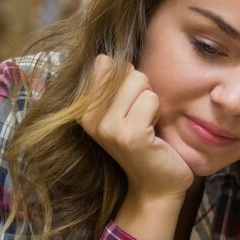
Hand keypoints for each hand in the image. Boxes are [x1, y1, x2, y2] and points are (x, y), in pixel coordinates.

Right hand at [80, 54, 193, 202]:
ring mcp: (107, 127)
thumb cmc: (146, 141)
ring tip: (147, 124)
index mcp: (81, 107)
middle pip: (124, 69)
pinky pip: (151, 99)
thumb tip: (105, 56)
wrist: (157, 183)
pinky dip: (158, 112)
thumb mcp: (122, 108)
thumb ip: (112, 83)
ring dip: (150, 101)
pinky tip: (153, 133)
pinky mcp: (129, 135)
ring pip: (138, 80)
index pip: (104, 62)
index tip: (127, 106)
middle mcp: (87, 117)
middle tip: (141, 117)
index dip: (126, 79)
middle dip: (141, 89)